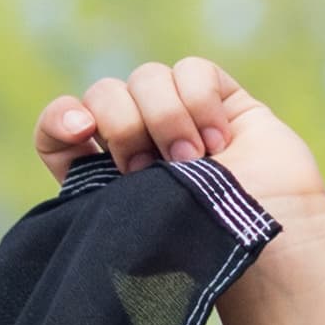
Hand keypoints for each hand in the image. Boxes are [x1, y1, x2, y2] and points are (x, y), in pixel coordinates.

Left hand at [39, 56, 324, 230]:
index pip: (59, 128)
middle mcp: (137, 140)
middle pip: (103, 93)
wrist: (265, 249)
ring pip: (146, 77)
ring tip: (194, 159)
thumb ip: (96, 192)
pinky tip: (220, 140)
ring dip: (165, 117)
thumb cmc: (194, 254)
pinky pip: (191, 70)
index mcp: (101, 175)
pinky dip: (200, 101)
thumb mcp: (128, 228)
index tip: (80, 132)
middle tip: (145, 169)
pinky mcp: (220, 99)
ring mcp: (178, 116)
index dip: (59, 120)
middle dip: (121, 124)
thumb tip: (75, 134)